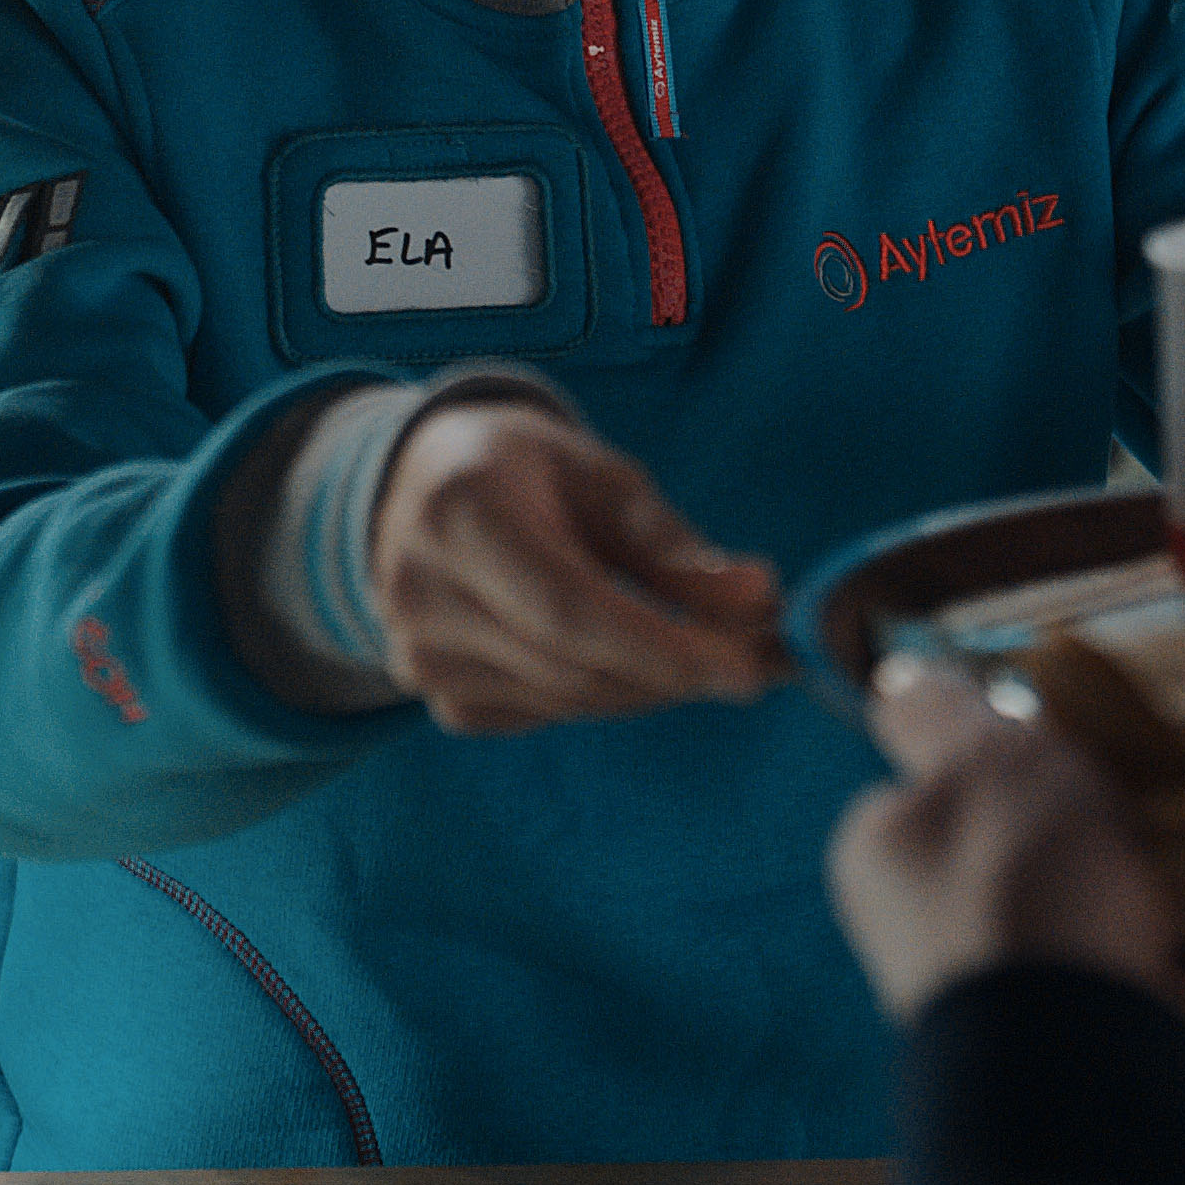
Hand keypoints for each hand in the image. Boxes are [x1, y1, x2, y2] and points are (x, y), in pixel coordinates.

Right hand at [365, 397, 787, 735]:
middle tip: (764, 658)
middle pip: (574, 666)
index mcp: (462, 515)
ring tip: (721, 655)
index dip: (664, 648)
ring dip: (655, 687)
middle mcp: (423, 593)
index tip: (748, 668)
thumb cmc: (523, 469)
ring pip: (568, 700)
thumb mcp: (598, 475)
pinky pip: (545, 715)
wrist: (420, 487)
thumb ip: (671, 543)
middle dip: (680, 672)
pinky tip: (637, 659)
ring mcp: (420, 654)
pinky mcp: (435, 695)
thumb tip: (758, 600)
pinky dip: (606, 693)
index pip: (570, 610)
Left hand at [829, 662, 1184, 1032]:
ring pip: (1156, 902)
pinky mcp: (1139, 1034)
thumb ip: (943, 715)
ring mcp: (1055, 987)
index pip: (944, 776)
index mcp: (903, 854)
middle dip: (1144, 793)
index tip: (1085, 700)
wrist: (1070, 1048)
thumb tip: (898, 681)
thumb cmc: (1014, 880)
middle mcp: (966, 928)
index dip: (1009, 728)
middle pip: (1066, 837)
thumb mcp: (976, 759)